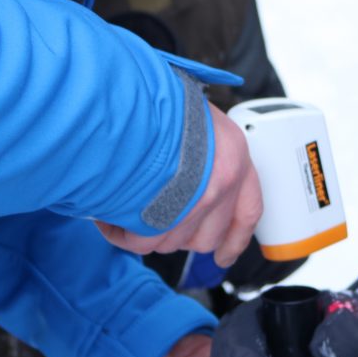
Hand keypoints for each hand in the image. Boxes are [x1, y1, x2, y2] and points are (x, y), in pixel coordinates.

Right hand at [98, 103, 260, 268]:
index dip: (235, 239)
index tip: (224, 255)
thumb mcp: (194, 119)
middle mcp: (220, 183)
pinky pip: (143, 241)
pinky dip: (123, 235)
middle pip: (206, 236)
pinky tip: (109, 219)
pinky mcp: (162, 217)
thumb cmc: (157, 103)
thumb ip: (203, 150)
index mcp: (234, 158)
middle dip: (178, 234)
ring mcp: (193, 203)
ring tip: (125, 211)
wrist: (129, 101)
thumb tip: (191, 172)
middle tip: (154, 218)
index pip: (248, 211)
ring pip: (172, 241)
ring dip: (147, 232)